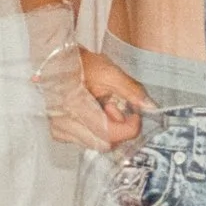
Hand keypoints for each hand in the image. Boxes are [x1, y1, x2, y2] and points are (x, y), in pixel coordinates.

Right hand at [33, 29, 155, 151]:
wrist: (56, 60)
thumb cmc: (79, 63)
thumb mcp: (109, 71)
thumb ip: (131, 89)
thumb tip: (149, 106)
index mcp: (75, 105)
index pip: (109, 132)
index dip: (129, 128)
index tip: (135, 116)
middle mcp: (63, 121)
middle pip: (104, 143)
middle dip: (118, 129)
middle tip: (116, 107)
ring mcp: (59, 129)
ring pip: (96, 144)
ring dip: (107, 130)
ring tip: (102, 107)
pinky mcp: (59, 132)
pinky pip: (85, 141)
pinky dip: (95, 131)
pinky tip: (93, 114)